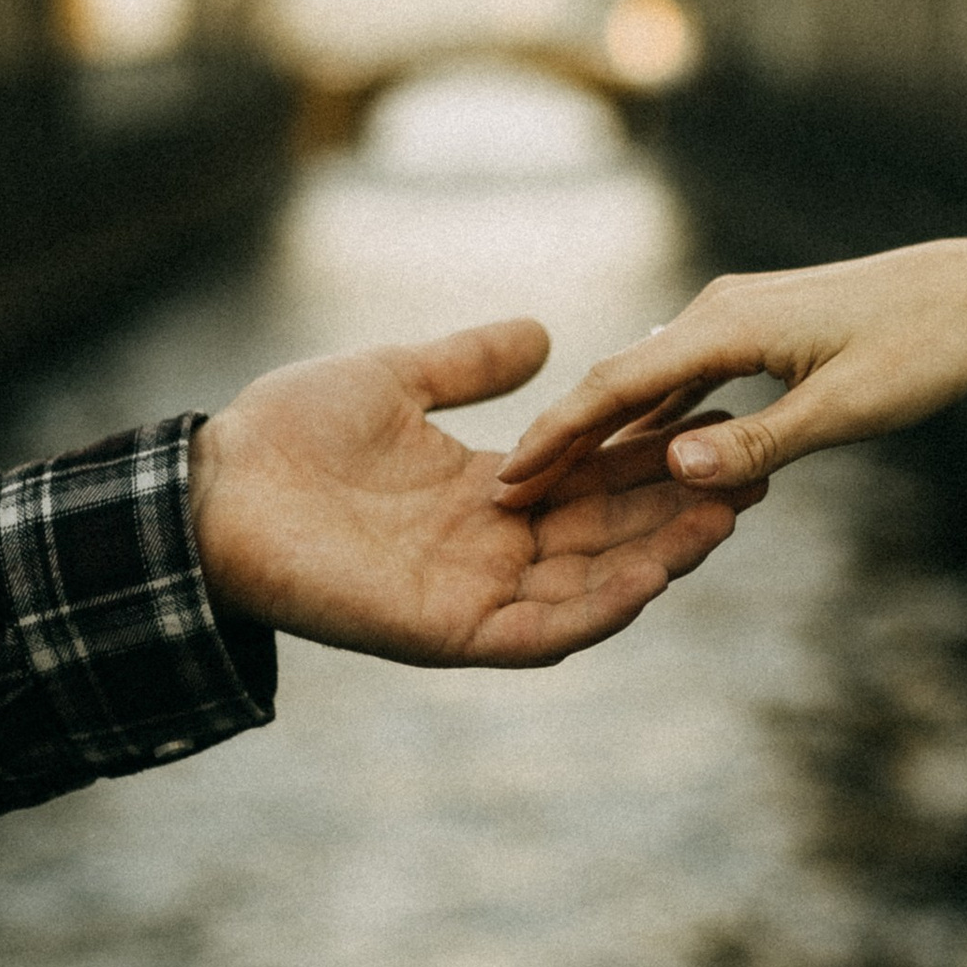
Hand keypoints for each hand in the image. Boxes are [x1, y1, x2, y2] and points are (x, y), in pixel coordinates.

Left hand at [189, 317, 762, 667]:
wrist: (210, 488)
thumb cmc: (285, 435)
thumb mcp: (395, 378)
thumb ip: (468, 364)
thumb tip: (542, 334)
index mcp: (486, 492)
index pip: (594, 479)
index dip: (657, 457)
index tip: (719, 422)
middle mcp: (491, 548)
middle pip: (611, 535)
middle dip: (680, 509)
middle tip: (756, 474)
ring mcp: (473, 594)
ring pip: (590, 586)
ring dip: (659, 558)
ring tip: (724, 519)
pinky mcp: (447, 631)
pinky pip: (538, 632)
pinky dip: (596, 610)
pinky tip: (650, 580)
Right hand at [495, 240, 966, 503]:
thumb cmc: (923, 348)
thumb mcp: (848, 409)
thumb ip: (760, 442)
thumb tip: (673, 466)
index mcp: (728, 325)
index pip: (618, 384)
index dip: (559, 436)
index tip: (507, 482)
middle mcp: (717, 311)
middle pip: (617, 380)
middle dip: (560, 437)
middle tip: (503, 497)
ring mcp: (733, 317)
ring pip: (647, 380)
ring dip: (600, 431)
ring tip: (550, 485)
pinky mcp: (754, 330)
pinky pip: (683, 378)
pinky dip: (650, 416)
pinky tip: (630, 454)